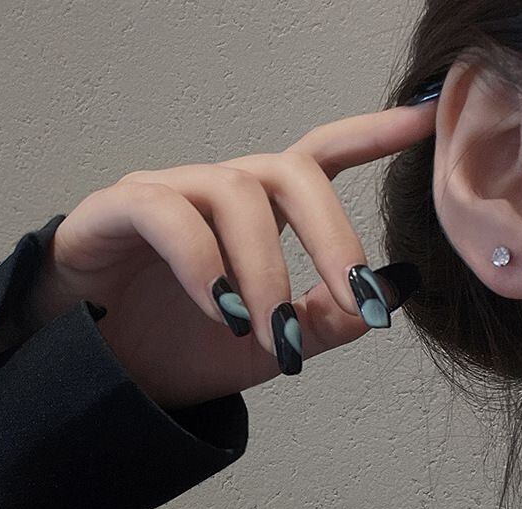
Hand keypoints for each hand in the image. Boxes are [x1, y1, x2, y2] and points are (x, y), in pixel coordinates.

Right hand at [31, 102, 436, 408]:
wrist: (97, 376)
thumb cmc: (174, 349)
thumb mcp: (265, 347)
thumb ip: (325, 320)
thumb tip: (396, 289)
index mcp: (252, 215)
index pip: (314, 158)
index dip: (368, 135)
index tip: (424, 120)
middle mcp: (213, 192)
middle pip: (288, 171)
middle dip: (333, 236)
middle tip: (358, 302)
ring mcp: (165, 193)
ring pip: (234, 194)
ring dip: (265, 271)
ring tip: (272, 334)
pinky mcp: (115, 208)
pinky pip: (167, 213)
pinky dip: (204, 263)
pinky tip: (220, 311)